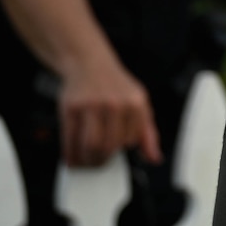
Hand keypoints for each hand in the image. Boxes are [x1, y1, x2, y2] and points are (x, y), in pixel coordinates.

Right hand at [56, 52, 159, 167]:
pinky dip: (70, 154)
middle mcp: (115, 103)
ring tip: (86, 161)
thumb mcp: (139, 103)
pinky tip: (72, 157)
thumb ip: (147, 132)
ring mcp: (92, 105)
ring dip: (87, 160)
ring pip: (90, 146)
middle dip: (102, 160)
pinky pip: (70, 139)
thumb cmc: (115, 86)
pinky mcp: (71, 108)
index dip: (121, 151)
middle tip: (98, 162)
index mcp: (135, 103)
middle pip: (108, 146)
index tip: (115, 155)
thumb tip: (154, 157)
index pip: (130, 141)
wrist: (89, 63)